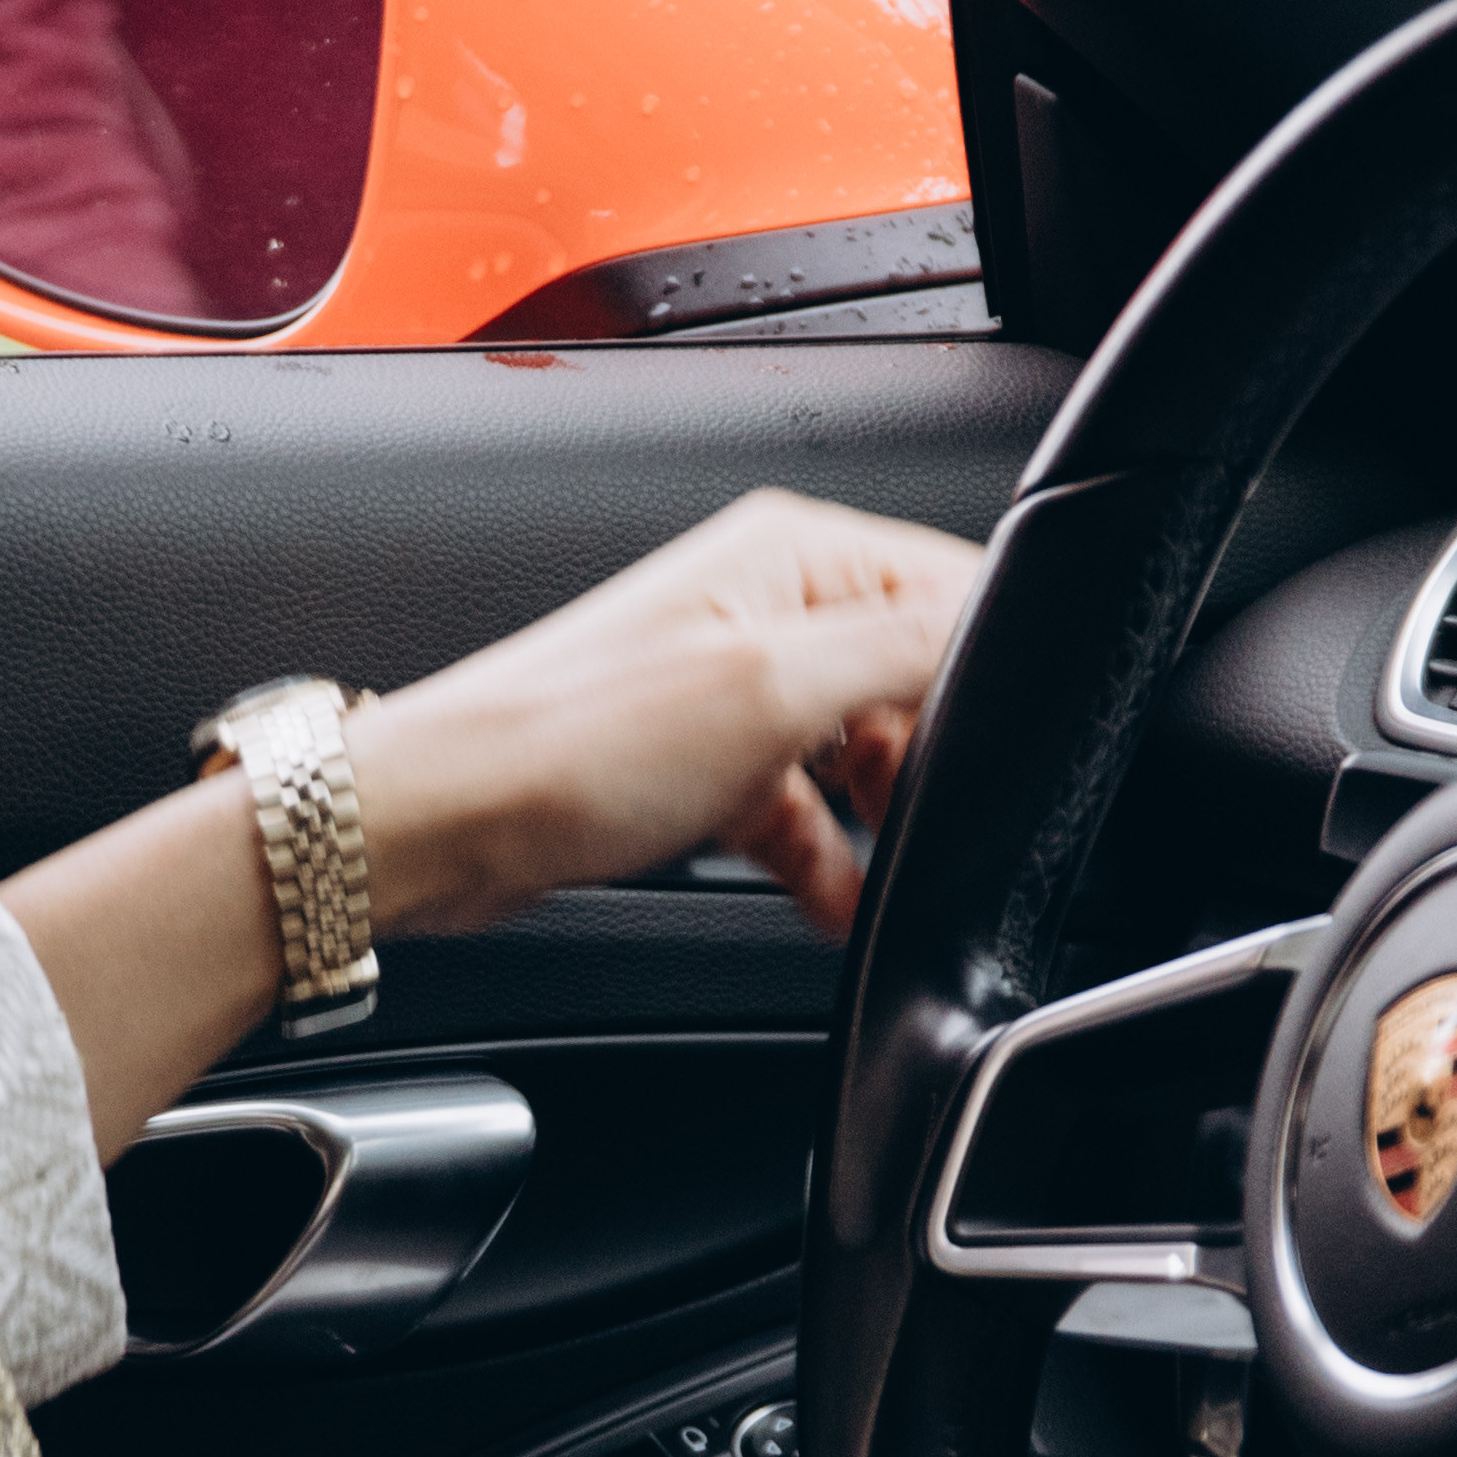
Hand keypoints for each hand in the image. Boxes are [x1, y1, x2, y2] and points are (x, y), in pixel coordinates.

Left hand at [349, 488, 983, 939]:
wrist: (447, 824)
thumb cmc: (575, 742)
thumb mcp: (777, 687)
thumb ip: (908, 652)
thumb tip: (1005, 630)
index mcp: (795, 553)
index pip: (951, 586)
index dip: (991, 666)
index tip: (1009, 740)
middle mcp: (767, 607)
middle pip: (916, 677)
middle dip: (935, 755)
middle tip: (934, 817)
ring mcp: (733, 689)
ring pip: (863, 753)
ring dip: (881, 817)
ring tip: (887, 873)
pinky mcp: (704, 763)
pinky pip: (802, 811)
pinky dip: (823, 858)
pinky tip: (834, 904)